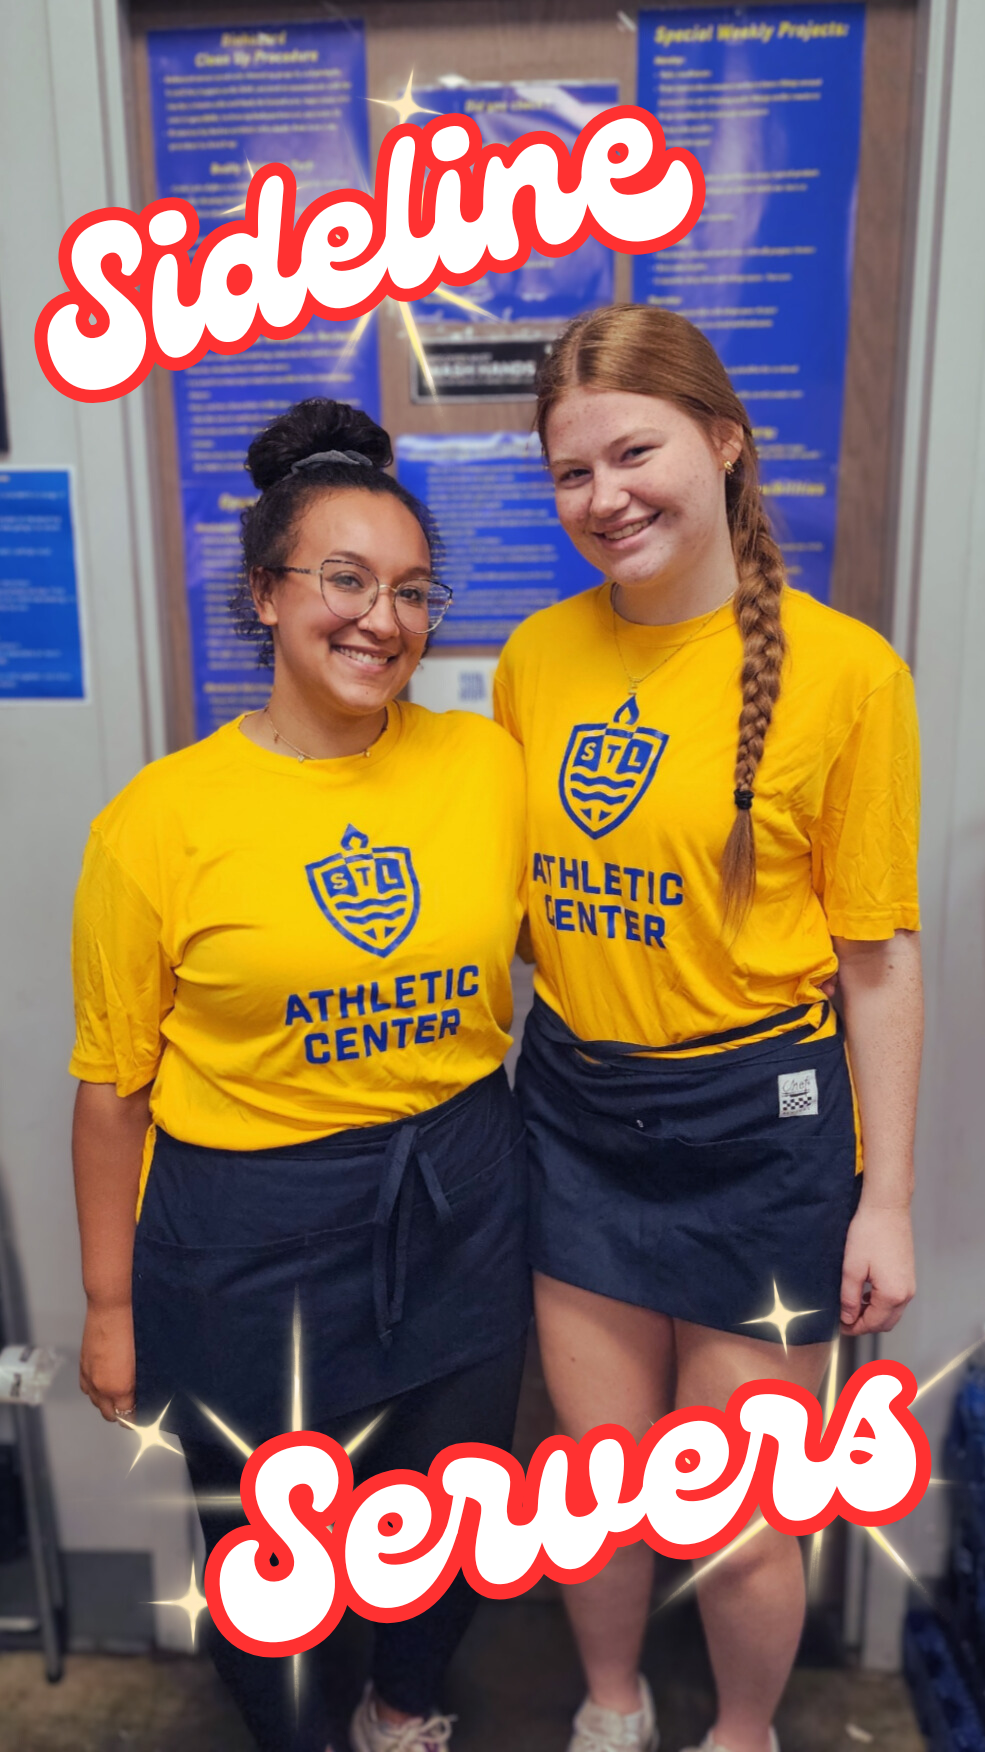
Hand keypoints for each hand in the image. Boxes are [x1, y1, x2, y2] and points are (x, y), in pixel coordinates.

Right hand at [80, 1301, 135, 1422]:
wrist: (113, 1306)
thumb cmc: (135, 1327)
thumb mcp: (145, 1360)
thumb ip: (142, 1382)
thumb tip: (145, 1393)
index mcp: (120, 1388)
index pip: (127, 1417)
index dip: (137, 1420)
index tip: (145, 1418)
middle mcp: (101, 1387)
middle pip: (110, 1415)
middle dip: (123, 1416)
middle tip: (136, 1410)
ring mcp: (90, 1377)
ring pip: (97, 1404)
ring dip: (108, 1405)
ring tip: (122, 1399)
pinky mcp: (83, 1366)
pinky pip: (87, 1390)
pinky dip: (96, 1393)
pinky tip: (106, 1386)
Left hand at [840, 1201, 914, 1335]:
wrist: (886, 1207)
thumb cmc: (869, 1232)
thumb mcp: (852, 1268)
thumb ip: (850, 1298)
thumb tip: (848, 1318)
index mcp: (893, 1295)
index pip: (872, 1324)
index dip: (854, 1328)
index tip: (839, 1326)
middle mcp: (906, 1293)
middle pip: (885, 1322)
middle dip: (865, 1324)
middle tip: (844, 1318)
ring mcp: (910, 1284)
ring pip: (892, 1312)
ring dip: (873, 1314)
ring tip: (852, 1305)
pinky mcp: (908, 1274)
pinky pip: (896, 1299)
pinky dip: (880, 1303)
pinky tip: (865, 1293)